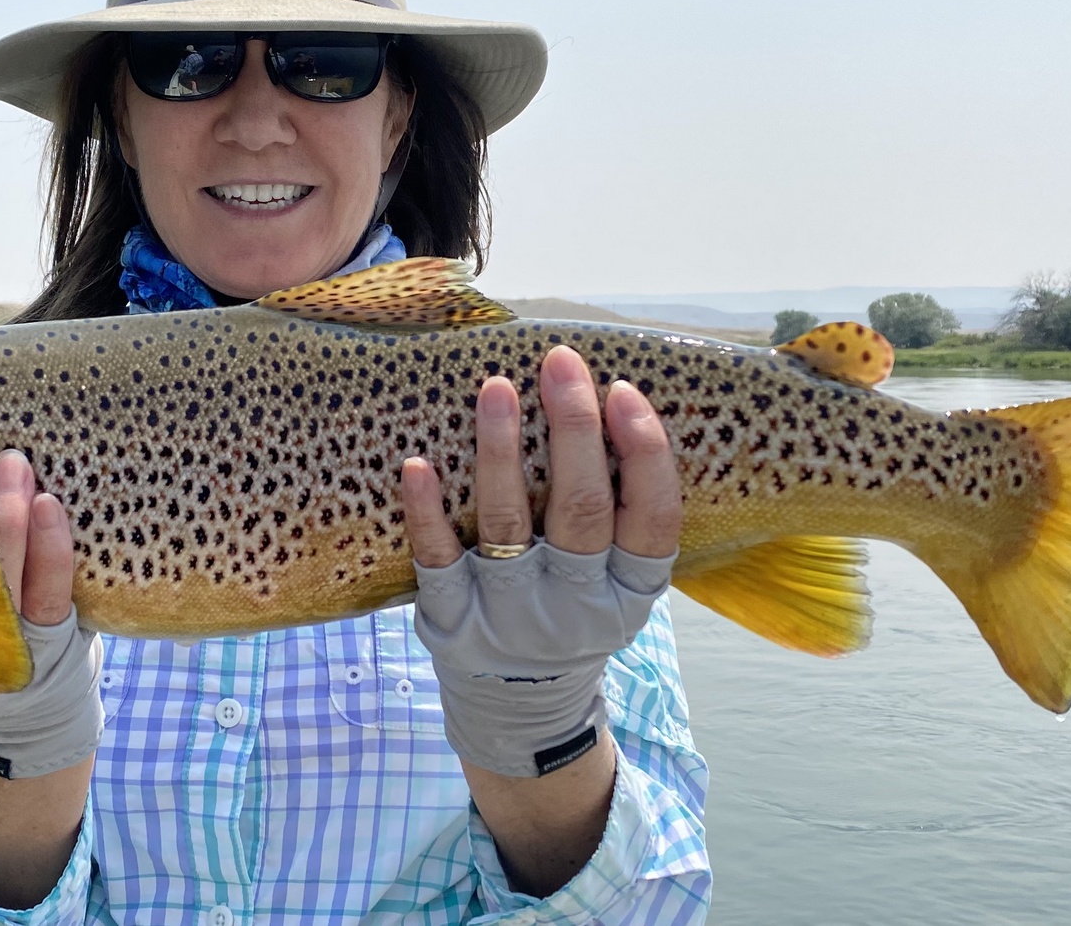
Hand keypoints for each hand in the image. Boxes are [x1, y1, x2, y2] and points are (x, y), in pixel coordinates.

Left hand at [402, 345, 681, 777]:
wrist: (521, 708)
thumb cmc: (574, 613)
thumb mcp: (617, 584)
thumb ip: (619, 513)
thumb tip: (605, 402)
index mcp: (629, 593)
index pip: (652, 518)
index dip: (644, 453)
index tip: (623, 392)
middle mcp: (576, 605)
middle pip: (581, 509)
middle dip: (573, 428)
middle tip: (560, 363)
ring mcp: (512, 613)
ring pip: (508, 522)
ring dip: (501, 451)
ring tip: (496, 388)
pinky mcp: (455, 621)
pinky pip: (439, 559)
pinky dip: (427, 512)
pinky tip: (418, 466)